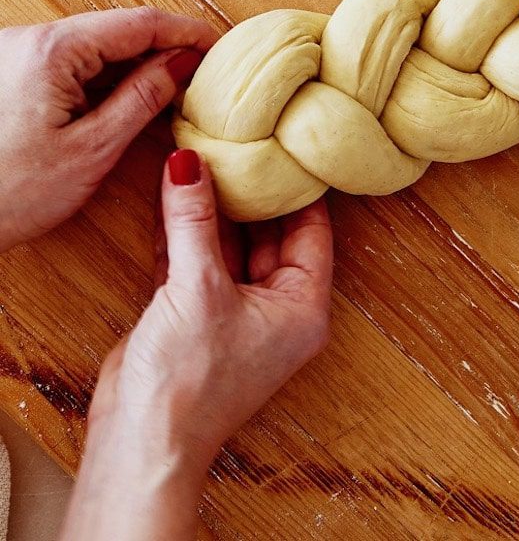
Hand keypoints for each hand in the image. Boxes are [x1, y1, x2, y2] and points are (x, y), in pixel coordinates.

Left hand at [0, 8, 217, 250]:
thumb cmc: (6, 195)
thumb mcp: (90, 150)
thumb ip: (142, 99)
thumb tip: (181, 65)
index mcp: (51, 50)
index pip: (138, 22)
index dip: (185, 31)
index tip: (218, 46)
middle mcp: (28, 39)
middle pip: (115, 29)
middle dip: (162, 48)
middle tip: (202, 74)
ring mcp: (13, 53)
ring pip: (92, 46)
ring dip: (132, 65)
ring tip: (172, 92)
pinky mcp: (8, 72)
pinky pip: (67, 61)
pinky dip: (102, 77)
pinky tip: (127, 100)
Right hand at [62, 151, 332, 540]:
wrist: (141, 442)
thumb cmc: (190, 382)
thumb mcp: (198, 287)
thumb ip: (194, 220)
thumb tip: (190, 162)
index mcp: (302, 307)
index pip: (312, 231)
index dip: (298, 187)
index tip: (286, 142)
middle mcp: (276, 308)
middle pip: (270, 234)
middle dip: (251, 192)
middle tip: (240, 141)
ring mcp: (235, 311)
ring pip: (231, 244)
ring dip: (214, 208)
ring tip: (204, 155)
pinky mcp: (196, 314)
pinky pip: (199, 259)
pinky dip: (187, 230)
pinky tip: (176, 191)